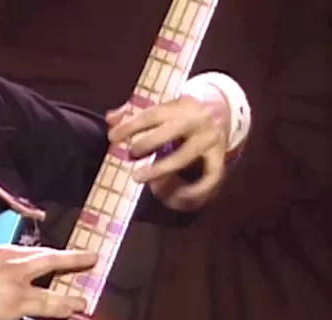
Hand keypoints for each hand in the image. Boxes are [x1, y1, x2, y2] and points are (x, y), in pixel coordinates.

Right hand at [0, 196, 97, 319]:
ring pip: (50, 287)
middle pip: (49, 261)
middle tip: (93, 258)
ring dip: (69, 293)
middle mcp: (16, 266)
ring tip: (84, 300)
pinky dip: (60, 307)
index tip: (65, 254)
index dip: (54, 254)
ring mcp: (20, 285)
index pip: (35, 252)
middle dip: (73, 259)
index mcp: (5, 252)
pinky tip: (74, 309)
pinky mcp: (19, 304)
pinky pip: (44, 306)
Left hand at [107, 94, 228, 210]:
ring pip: (183, 158)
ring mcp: (210, 140)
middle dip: (146, 143)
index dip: (130, 126)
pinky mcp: (220, 157)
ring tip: (139, 177)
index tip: (112, 137)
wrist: (223, 110)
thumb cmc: (182, 112)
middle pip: (170, 132)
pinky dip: (194, 191)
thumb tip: (111, 118)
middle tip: (130, 155)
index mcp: (180, 105)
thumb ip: (135, 112)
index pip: (152, 115)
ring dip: (160, 170)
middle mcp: (197, 121)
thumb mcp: (163, 107)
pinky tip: (175, 198)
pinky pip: (209, 178)